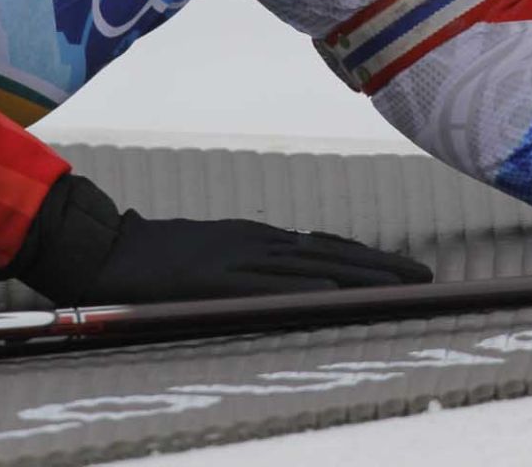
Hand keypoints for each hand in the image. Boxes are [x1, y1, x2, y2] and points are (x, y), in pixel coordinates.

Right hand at [0, 173, 432, 304]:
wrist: (102, 249)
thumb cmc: (152, 257)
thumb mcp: (211, 256)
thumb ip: (245, 268)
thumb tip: (279, 282)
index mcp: (258, 239)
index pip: (327, 249)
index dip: (370, 259)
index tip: (408, 270)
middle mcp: (259, 243)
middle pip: (334, 253)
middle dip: (384, 266)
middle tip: (428, 277)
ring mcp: (241, 257)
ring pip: (316, 265)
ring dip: (363, 275)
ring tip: (405, 285)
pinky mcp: (219, 276)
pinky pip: (271, 281)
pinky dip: (308, 285)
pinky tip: (339, 292)